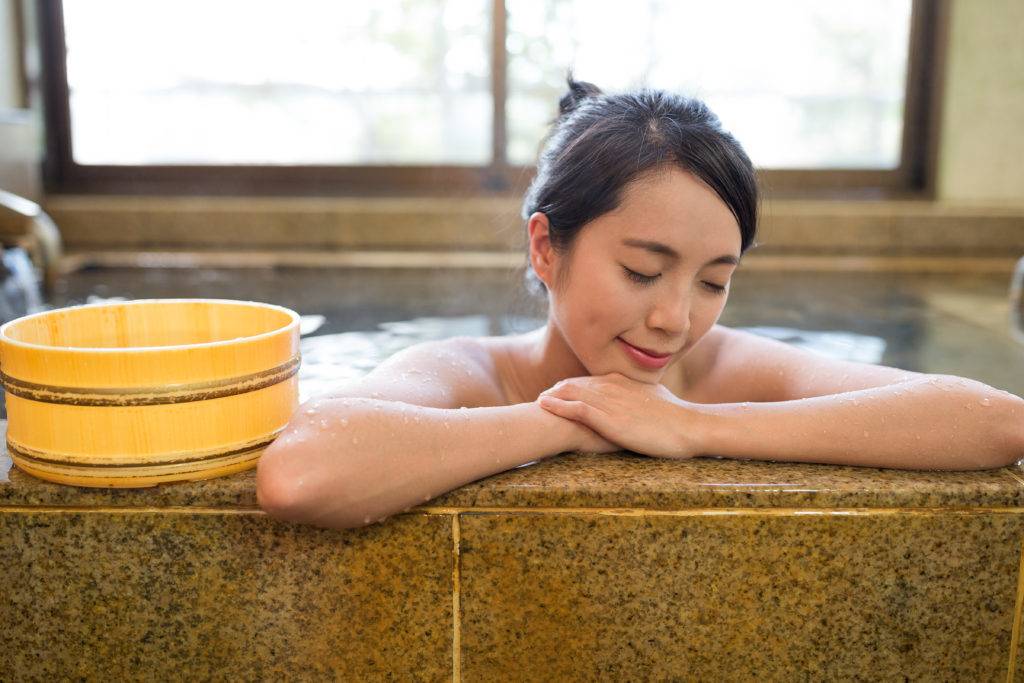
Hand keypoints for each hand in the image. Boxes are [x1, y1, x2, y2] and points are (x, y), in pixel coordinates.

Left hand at [537, 372, 702, 459]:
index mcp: (623, 382)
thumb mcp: (654, 400)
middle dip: (556, 390)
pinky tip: (543, 405)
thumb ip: (639, 398)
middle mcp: (613, 386)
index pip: (589, 380)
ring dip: (552, 396)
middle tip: (541, 397)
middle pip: (575, 384)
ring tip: (536, 401)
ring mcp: (610, 401)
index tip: (558, 391)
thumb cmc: (677, 417)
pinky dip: (558, 406)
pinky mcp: (610, 418)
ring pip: (572, 392)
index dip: (571, 386)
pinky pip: (576, 408)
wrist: (690, 426)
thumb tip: (637, 401)